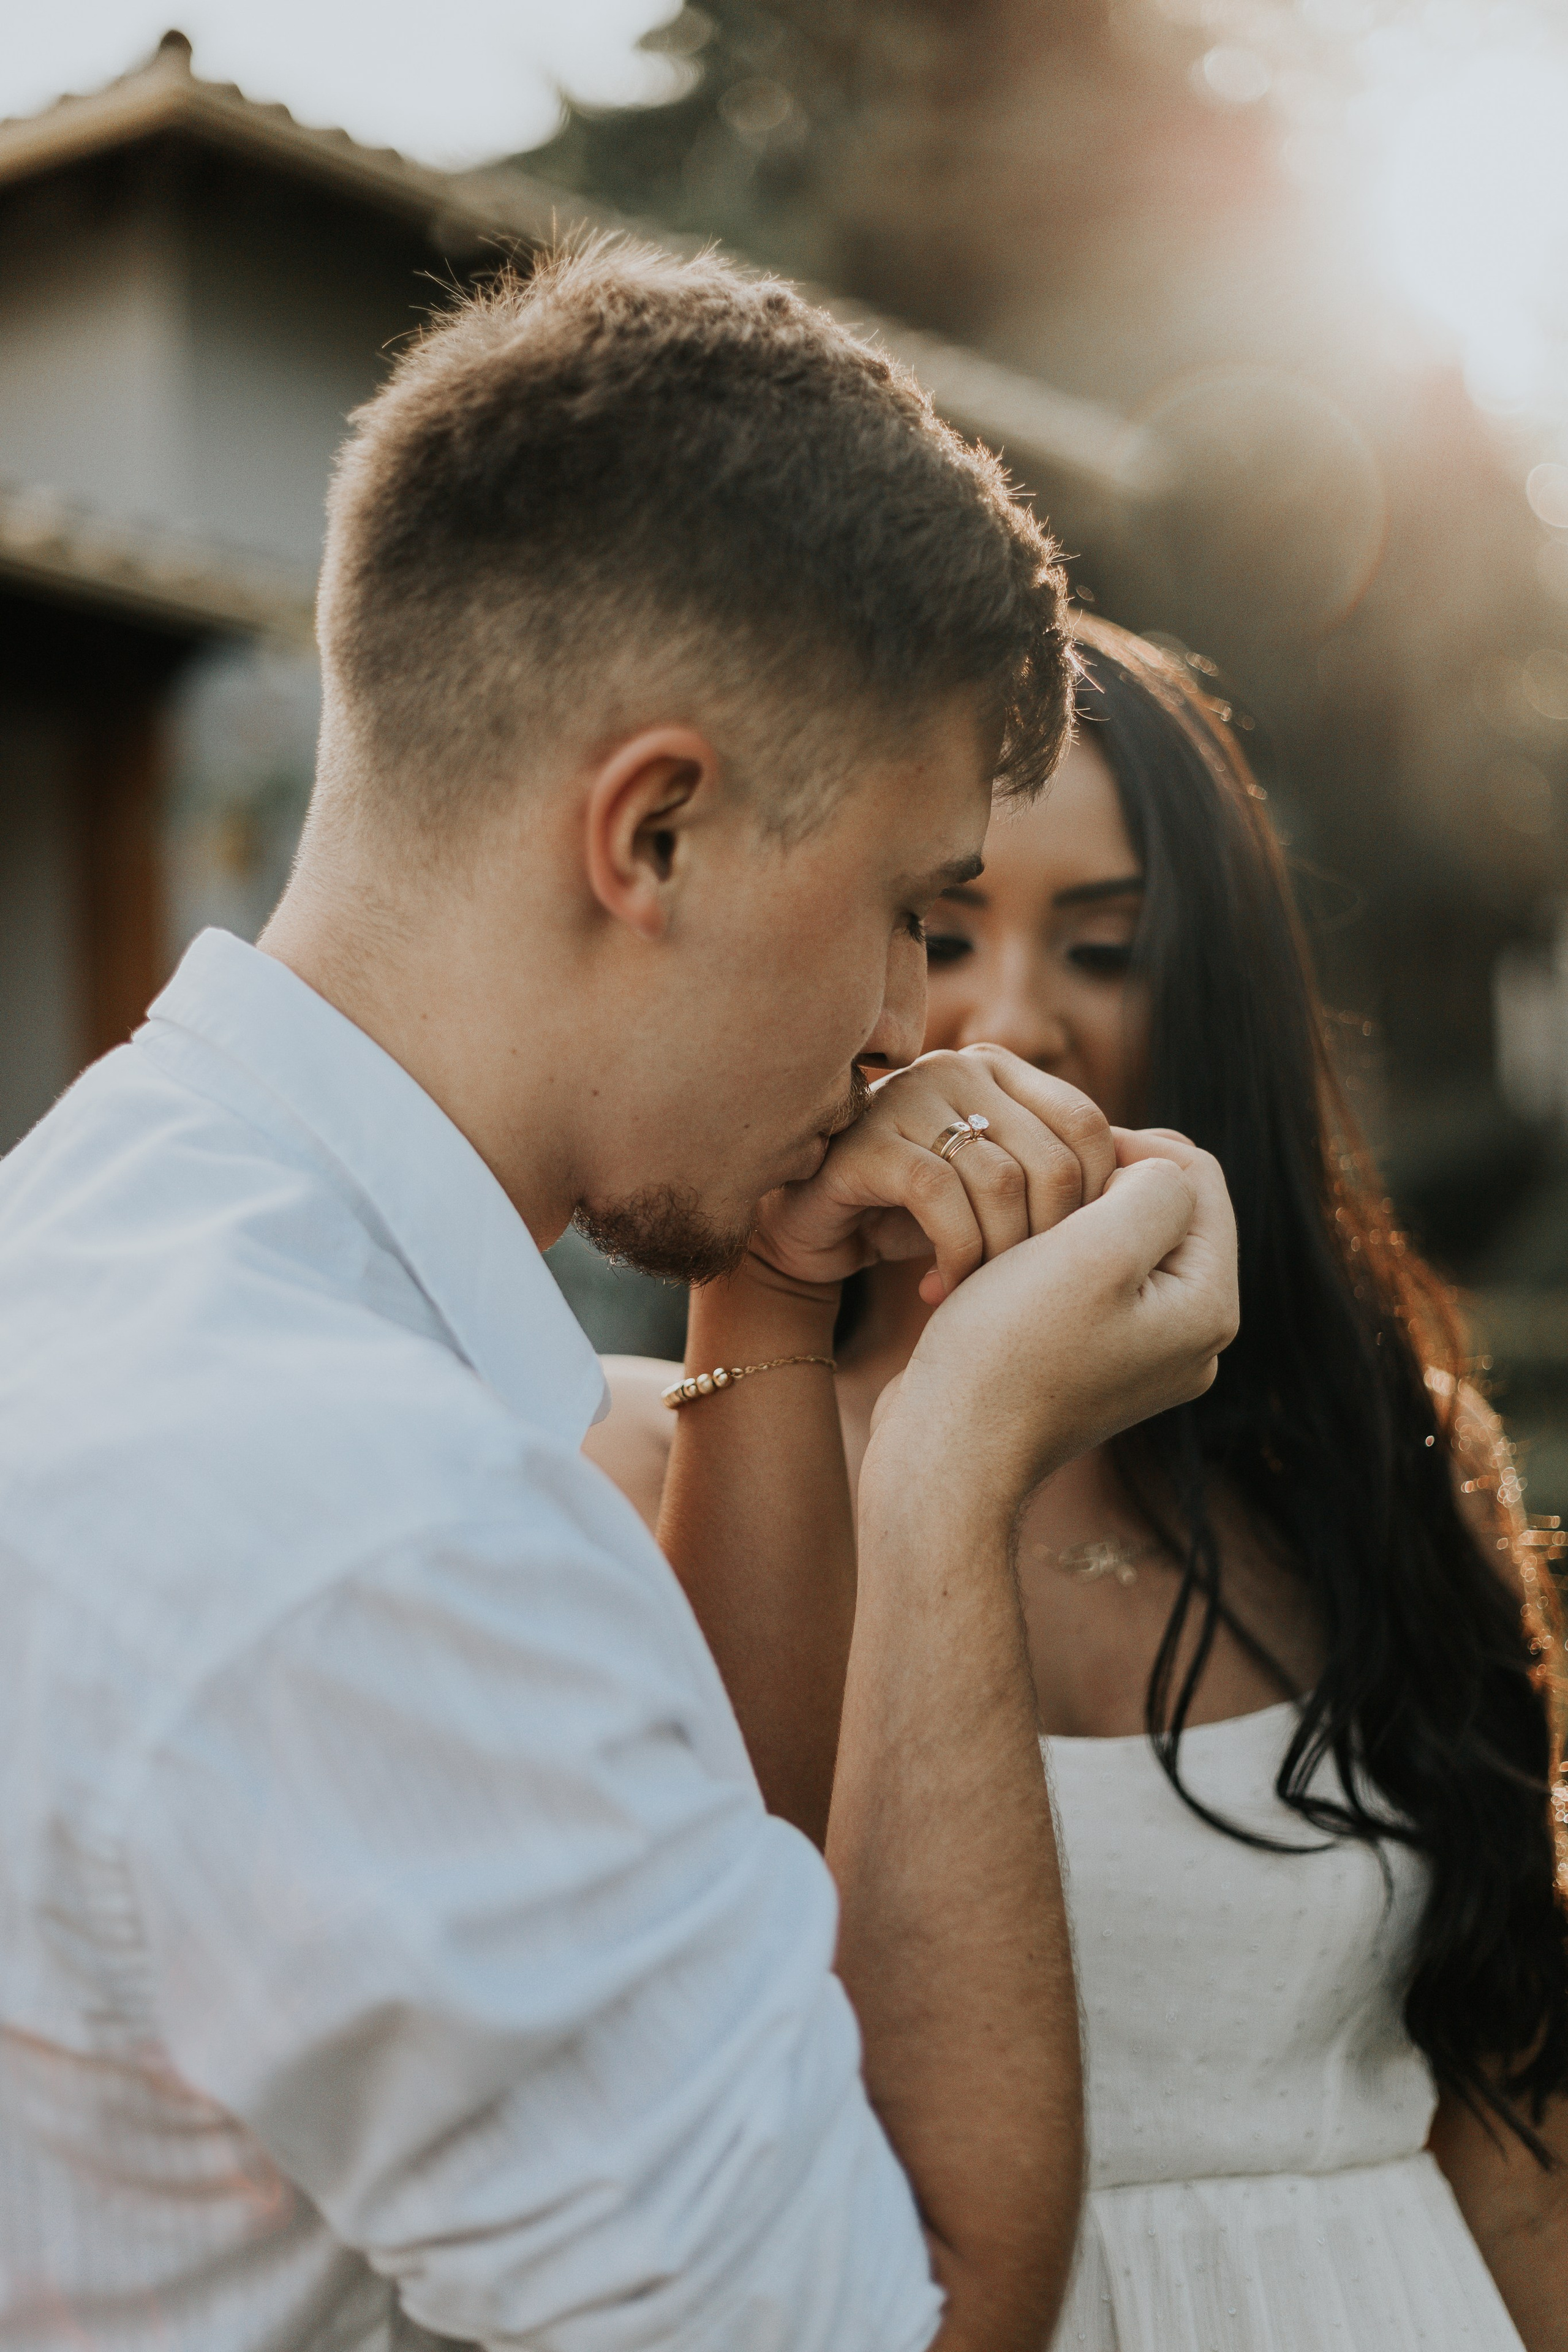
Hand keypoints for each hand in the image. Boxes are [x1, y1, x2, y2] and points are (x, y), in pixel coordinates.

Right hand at [751, 1045, 1117, 1300]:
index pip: (1091, 1127)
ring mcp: (909, 1098)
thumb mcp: (1015, 1194)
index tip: (1069, 1267)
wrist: (812, 1247)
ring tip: (986, 1294)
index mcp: (1004, 1070)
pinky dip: (955, 1256)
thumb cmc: (924, 1225)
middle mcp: (961, 1068)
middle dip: (1053, 1244)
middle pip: (1057, 1158)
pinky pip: (941, 1198)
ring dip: (1003, 1258)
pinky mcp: (866, 1141)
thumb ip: (1080, 1168)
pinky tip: (942, 1288)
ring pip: (1003, 1182)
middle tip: (1030, 1293)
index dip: (1096, 1207)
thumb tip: (1179, 1152)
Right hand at [865, 1127, 1238, 1525]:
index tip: (1053, 1156)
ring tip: (997, 1244)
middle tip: (1024, 1201)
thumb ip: (1153, 1189)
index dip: (1127, 1146)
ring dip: (1052, 1226)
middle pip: (1157, 1211)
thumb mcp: (1096, 1249)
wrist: (944, 1452)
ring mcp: (1137, 1356)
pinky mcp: (1084, 1367)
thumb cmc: (1010, 1352)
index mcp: (1209, 1306)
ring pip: (1110, 1244)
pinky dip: (1031, 1266)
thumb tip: (1152, 1173)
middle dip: (1090, 1190)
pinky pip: (1076, 1286)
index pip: (1196, 1177)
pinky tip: (981, 1277)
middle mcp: (1187, 1336)